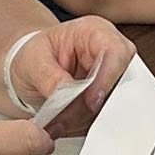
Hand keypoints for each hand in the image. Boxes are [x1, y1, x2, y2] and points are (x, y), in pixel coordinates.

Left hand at [8, 15, 136, 137]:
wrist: (29, 69)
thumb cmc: (34, 56)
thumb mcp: (33, 62)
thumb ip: (50, 77)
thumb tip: (68, 93)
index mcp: (94, 31)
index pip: (116, 52)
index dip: (107, 78)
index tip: (91, 102)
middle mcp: (111, 51)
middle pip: (125, 80)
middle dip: (98, 104)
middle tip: (69, 119)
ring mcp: (113, 75)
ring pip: (117, 102)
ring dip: (89, 117)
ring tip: (61, 123)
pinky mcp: (109, 96)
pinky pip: (107, 114)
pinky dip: (87, 122)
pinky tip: (67, 123)